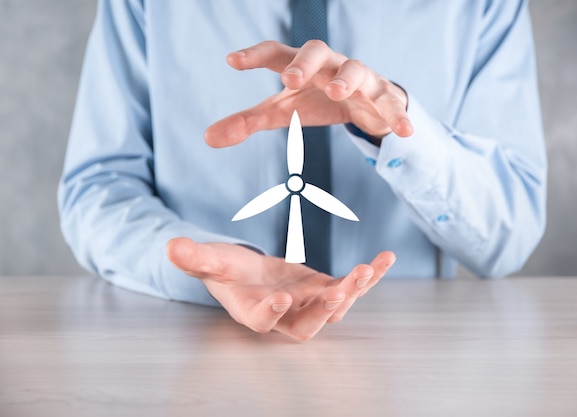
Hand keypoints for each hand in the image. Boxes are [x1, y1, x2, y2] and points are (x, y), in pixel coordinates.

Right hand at [166, 238, 395, 340]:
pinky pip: (352, 286)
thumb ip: (194, 257)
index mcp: (253, 311)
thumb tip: (171, 247)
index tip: (281, 298)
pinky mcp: (325, 289)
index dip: (271, 313)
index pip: (261, 321)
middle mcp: (285, 315)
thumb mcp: (210, 260)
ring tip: (368, 268)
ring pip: (335, 308)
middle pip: (307, 325)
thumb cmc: (226, 270)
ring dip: (353, 291)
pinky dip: (371, 275)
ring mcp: (309, 304)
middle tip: (336, 290)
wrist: (249, 273)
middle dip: (323, 309)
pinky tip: (387, 258)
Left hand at [205, 40, 412, 147]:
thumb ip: (247, 121)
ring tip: (336, 92)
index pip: (276, 53)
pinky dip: (396, 114)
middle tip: (288, 79)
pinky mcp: (382, 94)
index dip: (255, 55)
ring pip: (355, 69)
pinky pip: (390, 101)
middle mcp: (329, 65)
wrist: (361, 100)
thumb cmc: (314, 98)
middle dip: (304, 62)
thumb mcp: (281, 111)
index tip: (232, 61)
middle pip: (317, 51)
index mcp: (300, 65)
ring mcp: (358, 77)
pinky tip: (404, 131)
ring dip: (346, 78)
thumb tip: (207, 138)